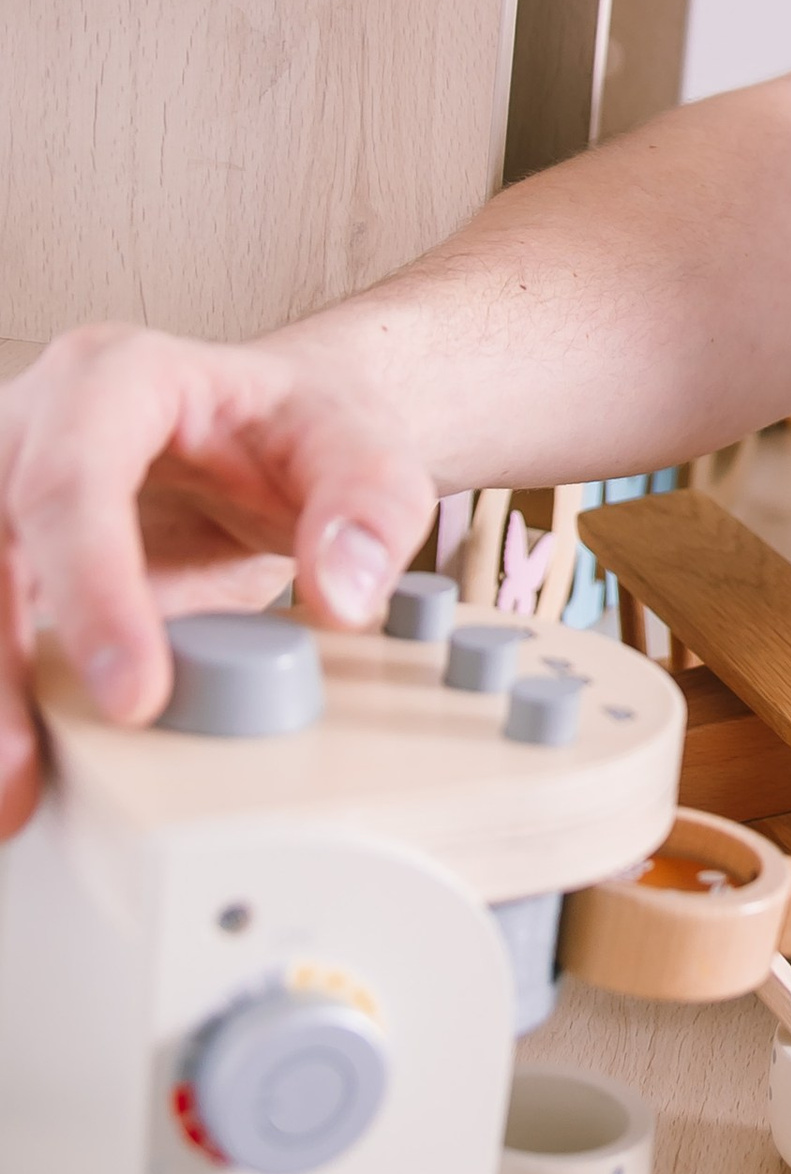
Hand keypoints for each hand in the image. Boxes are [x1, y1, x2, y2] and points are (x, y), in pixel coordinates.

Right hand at [0, 327, 435, 830]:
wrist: (261, 432)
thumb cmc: (292, 429)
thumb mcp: (361, 442)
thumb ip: (370, 506)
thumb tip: (340, 595)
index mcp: (114, 380)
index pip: (73, 482)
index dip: (91, 590)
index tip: (134, 695)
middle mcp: (31, 429)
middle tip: (24, 776)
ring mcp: (0, 497)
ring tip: (12, 794)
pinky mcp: (1, 560)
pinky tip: (17, 760)